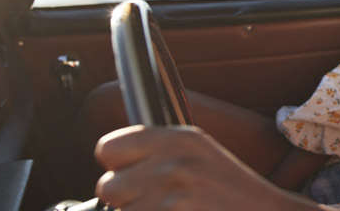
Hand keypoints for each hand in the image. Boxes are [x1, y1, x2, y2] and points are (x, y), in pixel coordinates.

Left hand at [95, 125, 321, 209]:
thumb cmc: (232, 191)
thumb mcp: (200, 153)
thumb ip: (158, 150)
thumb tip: (111, 158)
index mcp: (179, 139)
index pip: (108, 148)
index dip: (117, 165)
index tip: (132, 174)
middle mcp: (174, 163)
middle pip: (108, 186)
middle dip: (126, 198)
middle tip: (156, 201)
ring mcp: (175, 197)